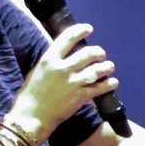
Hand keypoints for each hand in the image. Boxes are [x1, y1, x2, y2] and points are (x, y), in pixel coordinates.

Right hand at [12, 23, 116, 139]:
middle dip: (98, 52)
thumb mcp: (38, 71)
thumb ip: (53, 62)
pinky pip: (99, 88)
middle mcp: (62, 68)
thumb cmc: (31, 94)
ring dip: (106, 67)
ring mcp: (72, 82)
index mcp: (49, 59)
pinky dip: (109, 84)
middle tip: (101, 54)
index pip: (67, 38)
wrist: (31, 116)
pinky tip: (113, 82)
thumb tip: (66, 55)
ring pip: (97, 69)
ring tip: (110, 66)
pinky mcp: (80, 96)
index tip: (89, 28)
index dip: (80, 30)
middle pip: (87, 53)